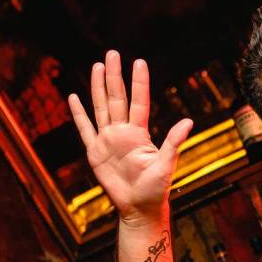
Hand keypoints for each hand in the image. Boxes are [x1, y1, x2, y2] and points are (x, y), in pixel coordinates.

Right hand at [67, 51, 192, 224]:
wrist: (139, 207)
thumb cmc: (156, 189)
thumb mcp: (166, 164)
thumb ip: (173, 142)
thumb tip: (188, 121)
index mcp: (139, 133)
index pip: (138, 101)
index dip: (138, 82)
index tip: (138, 61)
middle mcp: (123, 132)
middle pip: (117, 98)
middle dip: (114, 76)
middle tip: (112, 53)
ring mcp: (107, 140)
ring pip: (100, 107)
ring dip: (97, 87)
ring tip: (97, 66)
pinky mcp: (94, 152)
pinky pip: (84, 129)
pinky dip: (78, 114)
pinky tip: (73, 97)